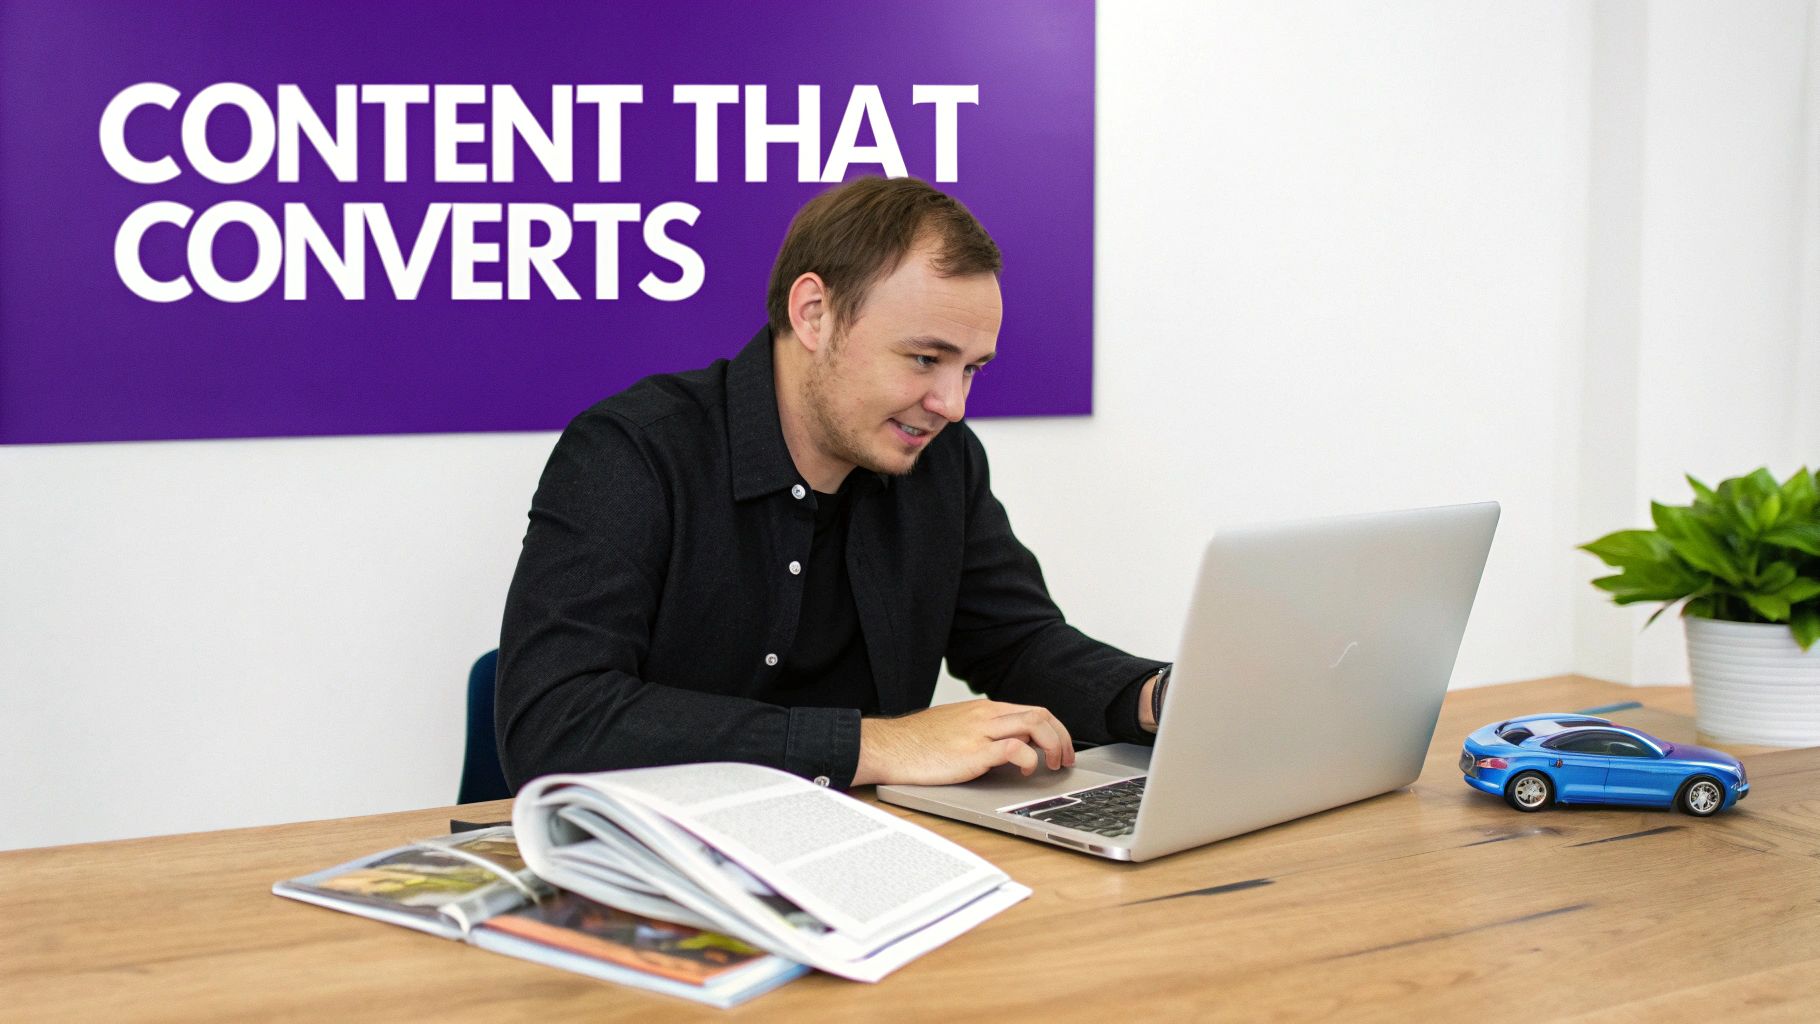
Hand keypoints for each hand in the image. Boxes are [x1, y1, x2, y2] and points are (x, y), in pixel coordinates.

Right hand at [851, 699, 1075, 786]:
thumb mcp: (956, 729)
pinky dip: (1030, 759)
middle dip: (1062, 738)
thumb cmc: (917, 743)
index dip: (1055, 730)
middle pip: (1041, 714)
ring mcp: (980, 732)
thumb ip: (983, 733)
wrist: (889, 746)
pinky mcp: (973, 752)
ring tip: (1052, 765)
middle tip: (1064, 760)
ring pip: (1034, 724)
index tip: (1061, 749)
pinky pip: (1015, 748)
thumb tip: (1008, 747)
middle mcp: (986, 716)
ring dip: (1054, 746)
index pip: (1033, 710)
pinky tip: (1025, 770)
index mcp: (983, 710)